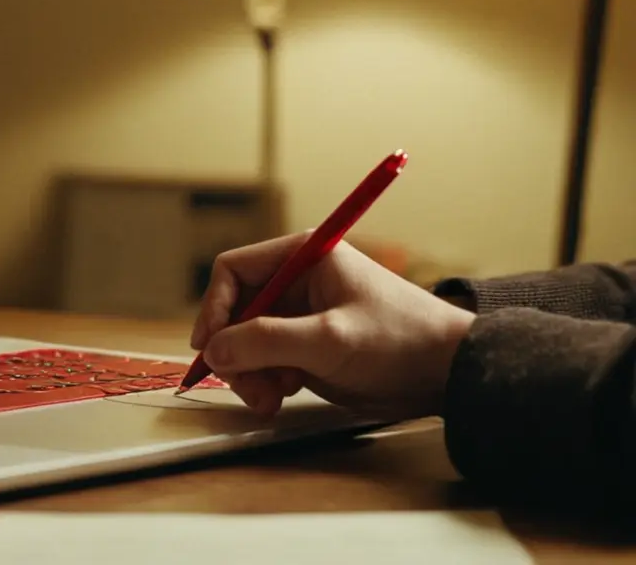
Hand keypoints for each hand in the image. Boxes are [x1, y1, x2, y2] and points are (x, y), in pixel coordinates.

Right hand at [190, 233, 474, 420]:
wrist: (448, 373)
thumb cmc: (398, 340)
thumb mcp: (328, 339)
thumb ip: (266, 342)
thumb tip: (213, 350)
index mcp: (302, 256)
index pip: (233, 271)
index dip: (214, 308)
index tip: (208, 348)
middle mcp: (296, 280)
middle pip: (235, 310)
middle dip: (235, 351)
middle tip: (247, 387)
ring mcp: (301, 314)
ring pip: (246, 340)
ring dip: (249, 371)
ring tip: (269, 400)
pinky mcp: (308, 344)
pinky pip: (266, 359)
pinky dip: (266, 380)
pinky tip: (284, 396)